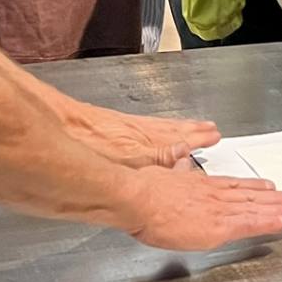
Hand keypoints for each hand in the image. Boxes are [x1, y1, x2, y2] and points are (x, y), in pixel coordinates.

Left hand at [62, 102, 222, 168]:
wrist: (67, 126)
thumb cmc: (94, 143)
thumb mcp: (131, 157)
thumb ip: (159, 155)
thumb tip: (183, 153)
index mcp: (149, 141)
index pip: (181, 140)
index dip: (198, 140)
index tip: (214, 136)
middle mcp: (142, 131)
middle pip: (174, 130)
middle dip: (193, 130)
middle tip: (210, 128)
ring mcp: (130, 127)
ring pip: (162, 126)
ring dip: (179, 127)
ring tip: (191, 125)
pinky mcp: (117, 124)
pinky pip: (149, 124)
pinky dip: (159, 126)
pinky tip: (155, 128)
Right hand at [122, 167, 281, 249]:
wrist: (137, 197)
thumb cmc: (142, 190)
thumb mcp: (163, 173)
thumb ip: (176, 172)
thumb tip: (179, 165)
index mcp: (199, 184)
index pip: (232, 185)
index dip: (252, 187)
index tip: (267, 187)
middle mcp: (213, 195)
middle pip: (248, 196)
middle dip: (271, 198)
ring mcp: (217, 210)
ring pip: (254, 209)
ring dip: (276, 209)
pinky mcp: (217, 226)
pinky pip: (249, 224)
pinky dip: (267, 222)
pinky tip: (281, 222)